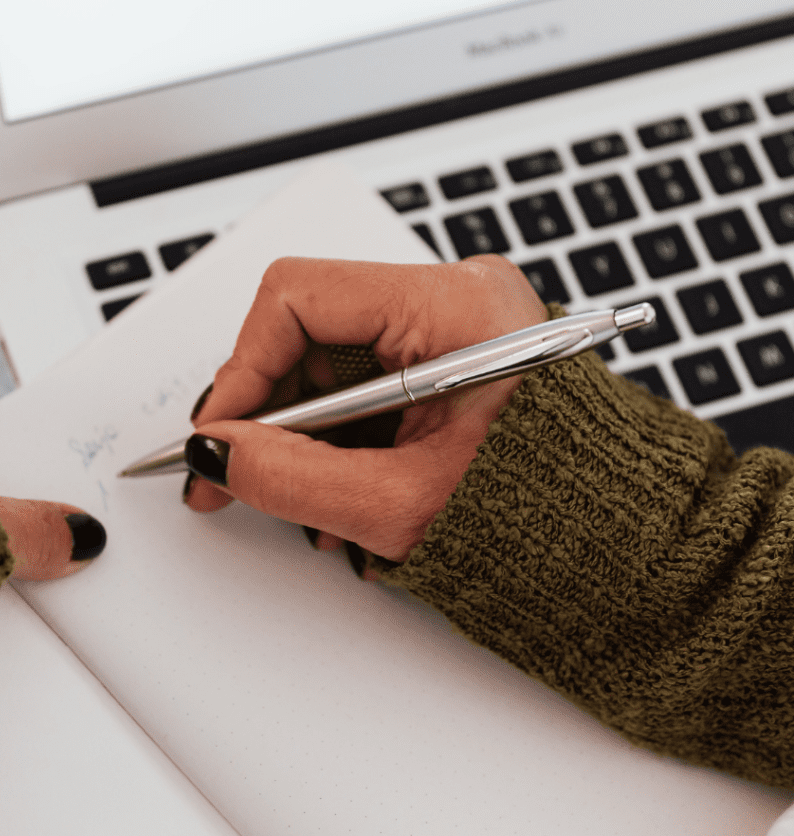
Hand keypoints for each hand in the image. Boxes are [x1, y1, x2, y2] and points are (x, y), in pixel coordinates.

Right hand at [184, 255, 545, 563]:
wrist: (616, 538)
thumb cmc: (547, 515)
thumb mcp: (399, 503)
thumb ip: (293, 476)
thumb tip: (219, 452)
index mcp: (456, 306)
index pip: (299, 297)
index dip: (243, 367)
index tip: (220, 431)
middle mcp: (455, 297)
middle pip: (309, 330)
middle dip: (267, 410)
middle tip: (233, 471)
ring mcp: (452, 325)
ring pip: (330, 362)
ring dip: (301, 432)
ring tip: (299, 499)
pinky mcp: (450, 355)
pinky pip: (363, 381)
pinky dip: (338, 435)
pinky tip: (336, 485)